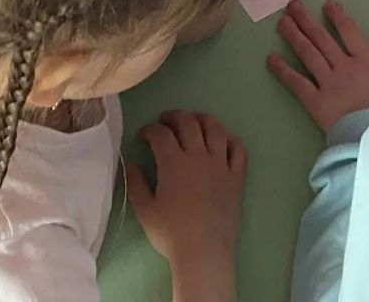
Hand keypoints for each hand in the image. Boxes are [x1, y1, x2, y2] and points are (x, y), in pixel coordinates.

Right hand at [126, 112, 246, 275]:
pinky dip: (230, 139)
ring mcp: (221, 164)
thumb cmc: (171, 233)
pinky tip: (223, 139)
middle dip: (174, 116)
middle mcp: (198, 156)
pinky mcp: (237, 176)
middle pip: (188, 123)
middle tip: (165, 120)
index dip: (150, 129)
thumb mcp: (145, 210)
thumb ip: (136, 184)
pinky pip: (238, 149)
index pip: (161, 134)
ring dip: (203, 119)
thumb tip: (130, 164)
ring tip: (194, 120)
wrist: (204, 250)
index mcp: (173, 163)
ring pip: (215, 129)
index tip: (144, 133)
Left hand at [268, 0, 368, 131]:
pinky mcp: (315, 102)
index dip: (337, 17)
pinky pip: (297, 83)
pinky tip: (271, 58)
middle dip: (306, 21)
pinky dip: (283, 70)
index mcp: (365, 62)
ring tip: (282, 22)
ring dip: (294, 36)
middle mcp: (343, 67)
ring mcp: (328, 83)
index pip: (349, 32)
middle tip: (292, 6)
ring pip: (308, 54)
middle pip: (322, 39)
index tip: (327, 4)